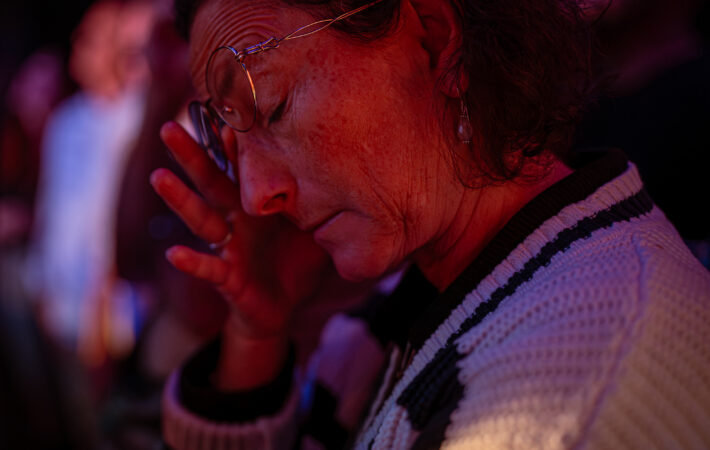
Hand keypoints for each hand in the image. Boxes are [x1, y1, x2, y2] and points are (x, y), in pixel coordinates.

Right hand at [151, 121, 331, 388]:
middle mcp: (236, 219)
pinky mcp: (228, 276)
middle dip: (190, 157)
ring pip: (202, 219)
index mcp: (256, 203)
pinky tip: (174, 252)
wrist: (285, 305)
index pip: (241, 167)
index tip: (223, 111)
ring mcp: (229, 246)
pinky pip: (209, 268)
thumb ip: (323, 200)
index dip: (231, 144)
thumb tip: (351, 166)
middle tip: (169, 128)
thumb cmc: (297, 260)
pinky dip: (192, 262)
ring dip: (180, 200)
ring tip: (159, 177)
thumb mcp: (315, 226)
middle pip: (210, 182)